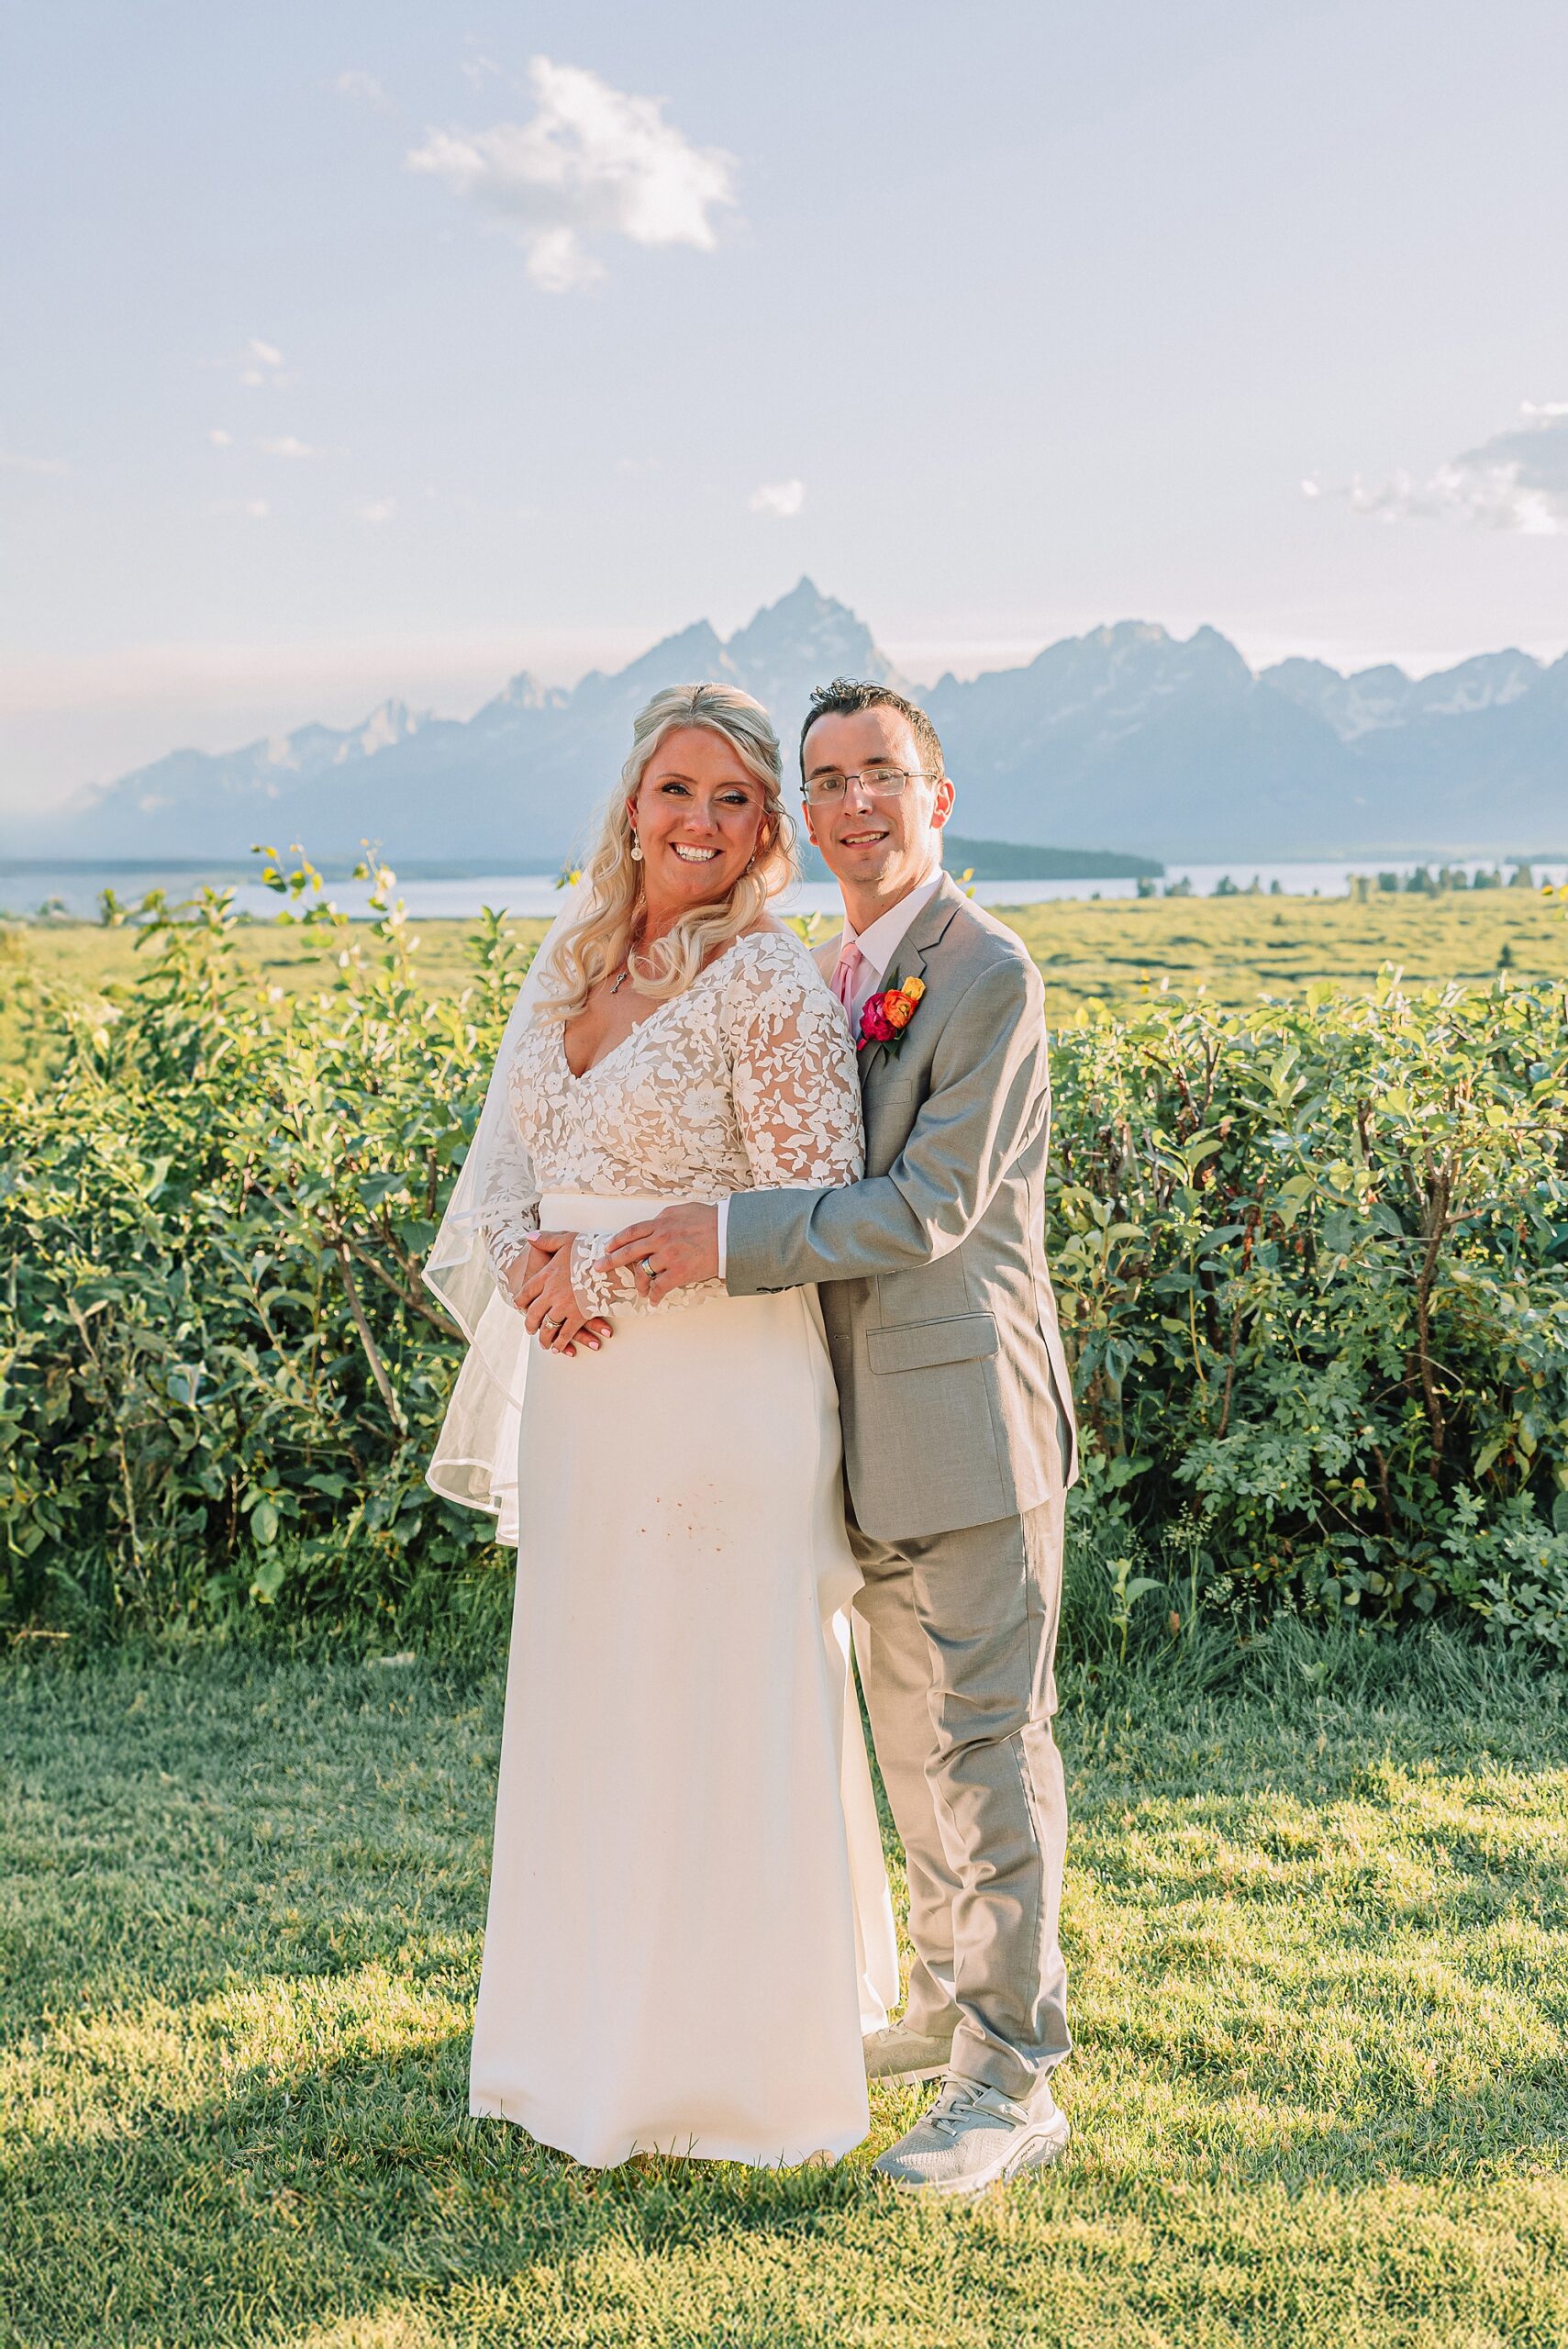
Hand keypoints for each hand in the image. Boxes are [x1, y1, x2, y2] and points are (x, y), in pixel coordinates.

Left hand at [509, 1232, 611, 1356]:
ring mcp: (563, 1306)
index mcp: (546, 1275)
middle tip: (530, 1329)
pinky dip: (560, 1343)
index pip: (527, 1291)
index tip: (519, 1306)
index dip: (521, 1300)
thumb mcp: (566, 1240)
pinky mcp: (578, 1317)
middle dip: (530, 1323)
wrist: (609, 1264)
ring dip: (543, 1337)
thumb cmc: (589, 1250)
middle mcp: (551, 1293)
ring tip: (543, 1342)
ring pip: (547, 1326)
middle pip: (534, 1313)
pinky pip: (565, 1334)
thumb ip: (546, 1240)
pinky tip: (557, 1347)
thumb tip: (528, 1238)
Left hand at [599, 1204, 719, 1303]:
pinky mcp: (679, 1272)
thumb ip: (666, 1218)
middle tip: (597, 1268)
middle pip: (628, 1252)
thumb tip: (655, 1224)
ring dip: (638, 1284)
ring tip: (640, 1290)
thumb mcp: (683, 1211)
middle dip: (609, 1261)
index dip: (616, 1241)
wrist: (730, 1232)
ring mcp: (668, 1256)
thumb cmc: (711, 1220)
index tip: (606, 1248)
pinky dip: (654, 1295)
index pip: (631, 1232)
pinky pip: (659, 1287)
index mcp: (660, 1222)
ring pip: (642, 1272)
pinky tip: (654, 1299)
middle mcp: (660, 1238)